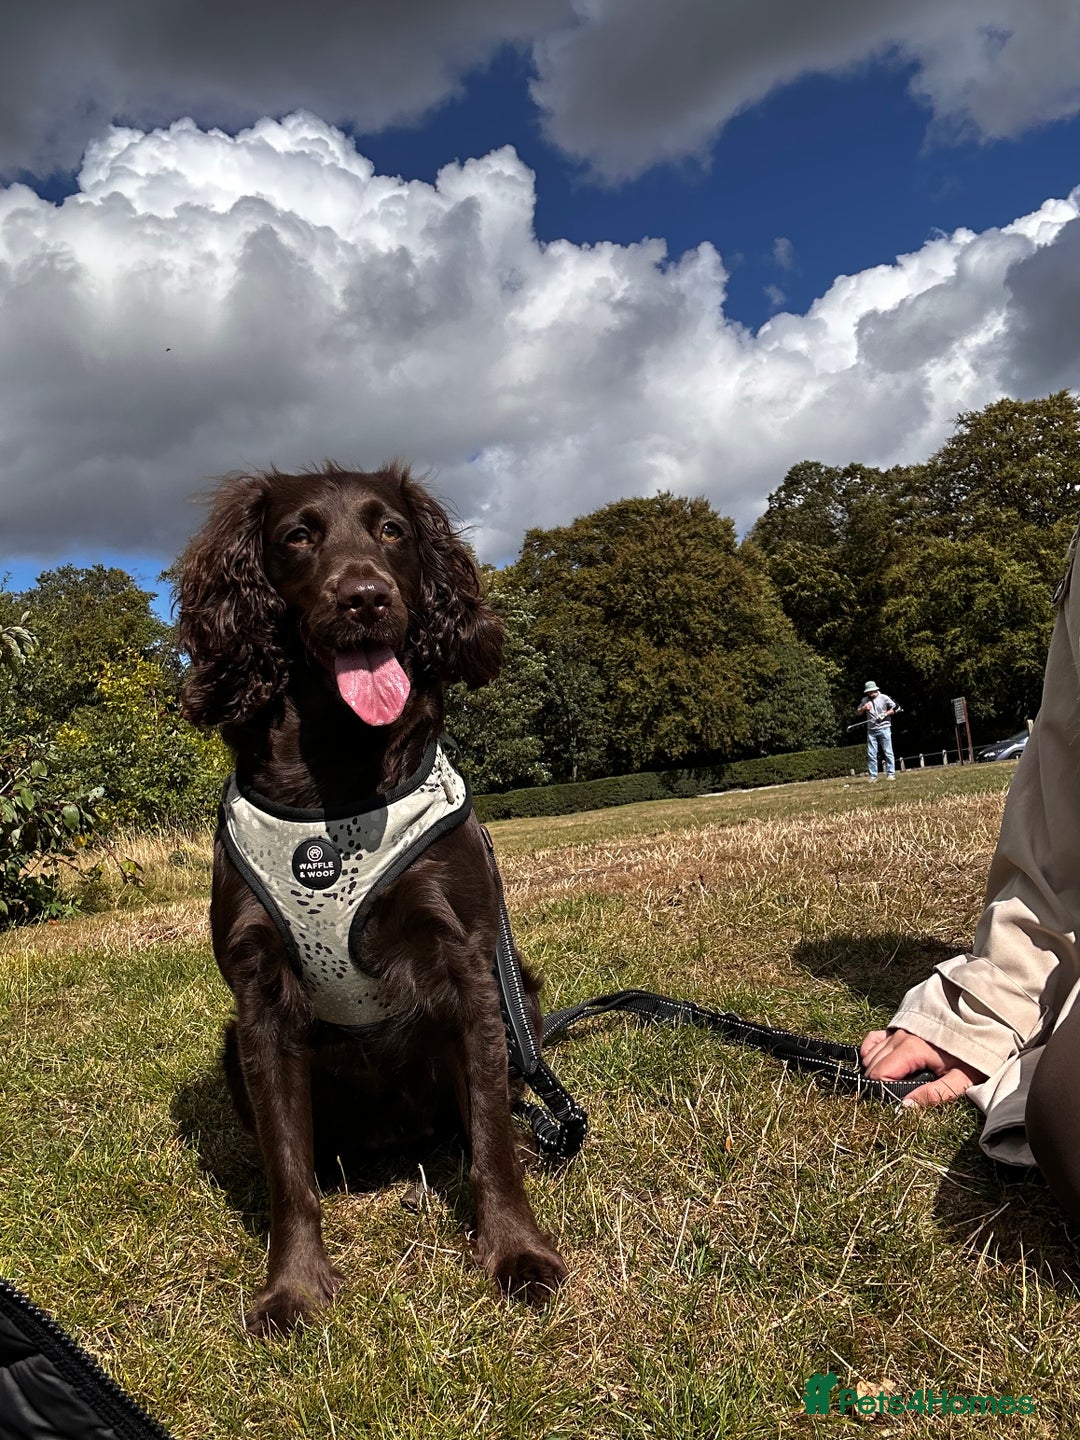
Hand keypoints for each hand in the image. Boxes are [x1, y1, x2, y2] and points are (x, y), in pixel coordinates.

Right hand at [860, 1028, 987, 1107]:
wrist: (984, 1028)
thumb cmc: (973, 1057)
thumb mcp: (961, 1081)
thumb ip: (933, 1094)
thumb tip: (904, 1105)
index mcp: (913, 1048)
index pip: (880, 1073)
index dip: (884, 1090)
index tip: (896, 1100)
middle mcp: (901, 1035)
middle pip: (873, 1064)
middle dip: (879, 1083)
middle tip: (896, 1096)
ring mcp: (898, 1029)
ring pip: (872, 1053)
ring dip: (876, 1070)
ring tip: (895, 1084)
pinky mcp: (898, 1027)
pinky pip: (874, 1039)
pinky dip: (871, 1052)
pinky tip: (880, 1064)